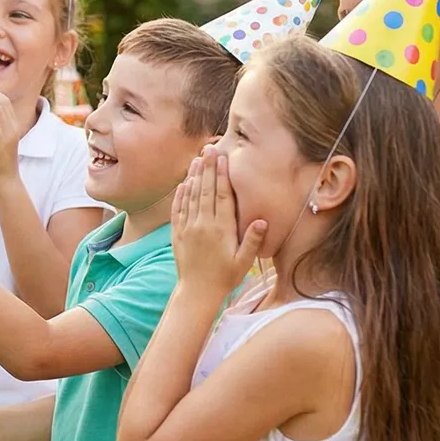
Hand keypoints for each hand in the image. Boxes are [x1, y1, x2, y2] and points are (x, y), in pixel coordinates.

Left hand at [170, 149, 265, 295]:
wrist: (196, 292)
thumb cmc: (225, 278)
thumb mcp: (243, 262)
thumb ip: (252, 241)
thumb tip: (261, 221)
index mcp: (221, 230)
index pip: (222, 197)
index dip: (223, 176)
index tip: (223, 159)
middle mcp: (203, 225)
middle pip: (206, 191)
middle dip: (208, 168)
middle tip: (209, 149)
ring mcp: (188, 228)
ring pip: (191, 196)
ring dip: (194, 176)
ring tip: (198, 159)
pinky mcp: (178, 233)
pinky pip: (178, 209)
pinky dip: (181, 194)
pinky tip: (183, 182)